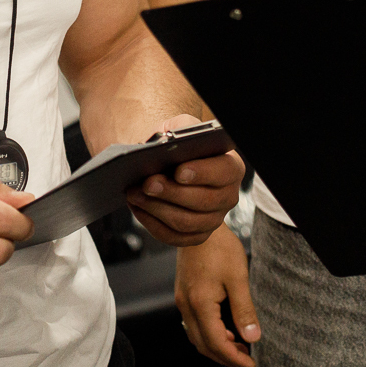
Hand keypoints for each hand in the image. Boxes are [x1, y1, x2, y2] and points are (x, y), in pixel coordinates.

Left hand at [123, 113, 244, 245]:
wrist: (171, 163)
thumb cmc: (178, 145)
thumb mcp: (181, 128)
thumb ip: (179, 131)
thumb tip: (164, 146)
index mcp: (231, 167)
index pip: (224, 172)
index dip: (202, 173)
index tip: (178, 171)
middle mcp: (228, 196)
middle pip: (203, 202)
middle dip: (171, 193)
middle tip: (147, 183)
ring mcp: (214, 219)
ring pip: (186, 223)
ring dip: (156, 209)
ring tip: (134, 193)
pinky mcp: (196, 235)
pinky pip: (174, 237)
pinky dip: (152, 223)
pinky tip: (137, 207)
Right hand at [174, 227, 260, 366]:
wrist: (198, 226)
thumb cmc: (220, 248)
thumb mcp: (238, 278)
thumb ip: (244, 310)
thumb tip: (253, 338)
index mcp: (200, 304)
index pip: (216, 344)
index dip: (234, 358)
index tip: (251, 363)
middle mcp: (186, 306)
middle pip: (203, 345)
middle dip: (225, 357)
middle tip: (247, 358)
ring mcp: (181, 300)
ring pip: (196, 337)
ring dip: (216, 346)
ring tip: (238, 345)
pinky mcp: (182, 294)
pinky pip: (193, 324)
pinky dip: (209, 333)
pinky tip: (225, 329)